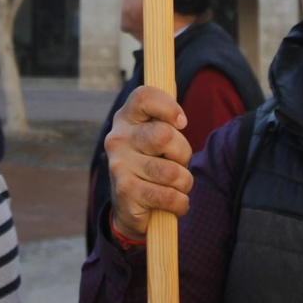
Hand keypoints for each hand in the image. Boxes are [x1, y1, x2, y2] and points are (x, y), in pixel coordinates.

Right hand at [104, 85, 193, 238]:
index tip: (182, 123)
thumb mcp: (154, 137)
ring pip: (172, 171)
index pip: (144, 96)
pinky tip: (173, 203)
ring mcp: (119, 165)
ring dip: (184, 183)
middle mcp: (118, 138)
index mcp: (126, 118)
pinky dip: (180, 203)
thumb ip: (163, 116)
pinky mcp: (125, 192)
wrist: (129, 208)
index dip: (168, 106)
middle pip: (165, 135)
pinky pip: (169, 196)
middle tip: (177, 163)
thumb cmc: (151, 164)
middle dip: (183, 153)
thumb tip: (174, 94)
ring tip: (175, 186)